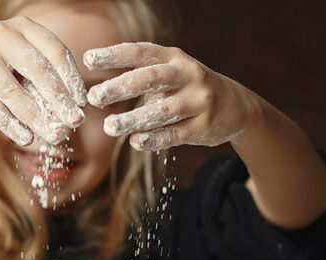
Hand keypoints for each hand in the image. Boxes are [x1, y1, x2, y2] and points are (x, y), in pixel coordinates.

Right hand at [0, 16, 88, 145]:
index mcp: (22, 26)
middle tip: (75, 123)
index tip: (83, 104)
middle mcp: (0, 33)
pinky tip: (25, 138)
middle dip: (59, 100)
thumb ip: (43, 76)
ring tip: (54, 137)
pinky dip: (10, 124)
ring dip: (37, 118)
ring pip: (13, 91)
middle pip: (37, 69)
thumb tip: (75, 109)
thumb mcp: (20, 61)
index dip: (71, 79)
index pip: (55, 51)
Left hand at [84, 43, 257, 150]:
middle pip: (151, 78)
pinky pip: (175, 134)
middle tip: (94, 97)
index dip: (114, 55)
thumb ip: (142, 76)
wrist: (237, 107)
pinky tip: (136, 142)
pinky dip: (154, 139)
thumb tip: (99, 88)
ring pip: (162, 110)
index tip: (87, 59)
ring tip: (110, 127)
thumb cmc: (190, 89)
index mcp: (174, 58)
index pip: (141, 52)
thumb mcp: (172, 72)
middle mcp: (188, 75)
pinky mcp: (203, 126)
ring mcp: (198, 101)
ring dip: (134, 119)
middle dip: (120, 87)